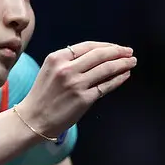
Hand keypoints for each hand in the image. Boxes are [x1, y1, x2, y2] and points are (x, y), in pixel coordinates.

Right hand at [18, 42, 136, 137]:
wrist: (33, 119)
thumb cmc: (42, 96)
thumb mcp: (50, 71)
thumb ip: (69, 62)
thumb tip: (97, 57)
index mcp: (57, 58)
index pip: (88, 46)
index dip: (106, 45)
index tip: (117, 47)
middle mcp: (67, 69)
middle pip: (99, 55)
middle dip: (118, 52)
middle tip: (129, 52)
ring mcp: (76, 84)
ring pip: (106, 69)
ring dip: (122, 64)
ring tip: (131, 62)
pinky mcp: (83, 99)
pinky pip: (106, 86)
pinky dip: (118, 79)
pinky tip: (124, 75)